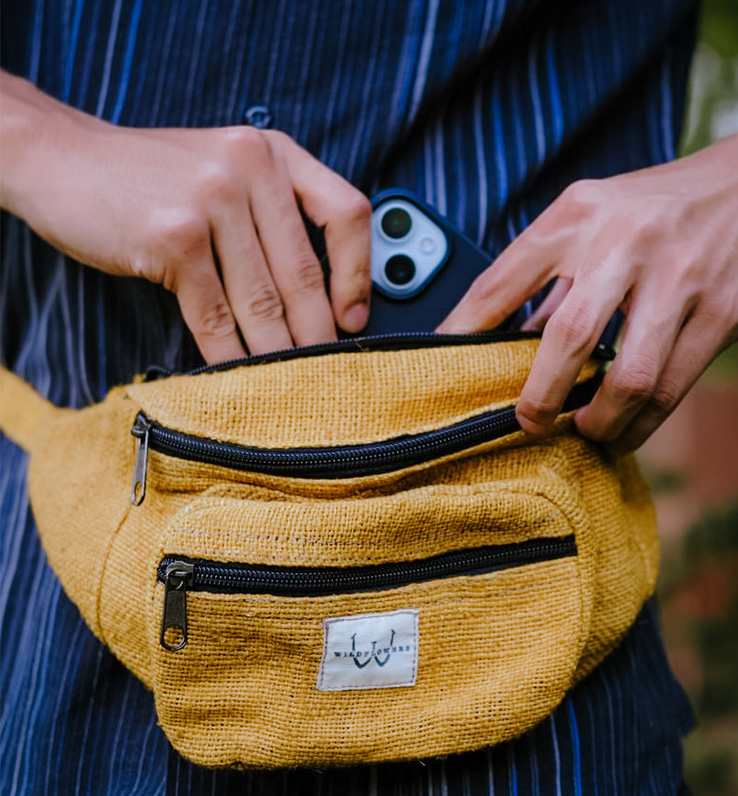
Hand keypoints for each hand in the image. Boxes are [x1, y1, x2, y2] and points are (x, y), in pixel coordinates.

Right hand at [0, 72, 370, 362]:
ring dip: (275, 355)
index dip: (358, 276)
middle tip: (322, 373)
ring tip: (285, 385)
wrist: (64, 161)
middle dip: (315, 336)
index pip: (346, 215)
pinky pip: (214, 316)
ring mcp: (211, 201)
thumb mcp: (225, 171)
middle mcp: (250, 168)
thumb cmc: (153, 180)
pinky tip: (235, 374)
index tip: (354, 319)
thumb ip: (272, 215)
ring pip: (262, 302)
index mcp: (274, 152)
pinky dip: (227, 353)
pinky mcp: (174, 238)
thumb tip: (320, 299)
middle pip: (304, 274)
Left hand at [438, 130, 737, 451]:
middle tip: (529, 423)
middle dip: (541, 397)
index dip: (464, 330)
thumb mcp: (591, 216)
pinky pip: (672, 389)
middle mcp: (624, 242)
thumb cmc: (656, 207)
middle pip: (569, 337)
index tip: (440, 365)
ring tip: (585, 432)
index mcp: (578, 216)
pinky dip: (642, 424)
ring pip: (630, 379)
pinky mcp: (722, 312)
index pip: (502, 280)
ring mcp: (678, 279)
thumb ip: (548, 274)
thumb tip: (506, 341)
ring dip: (600, 422)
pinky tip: (625, 431)